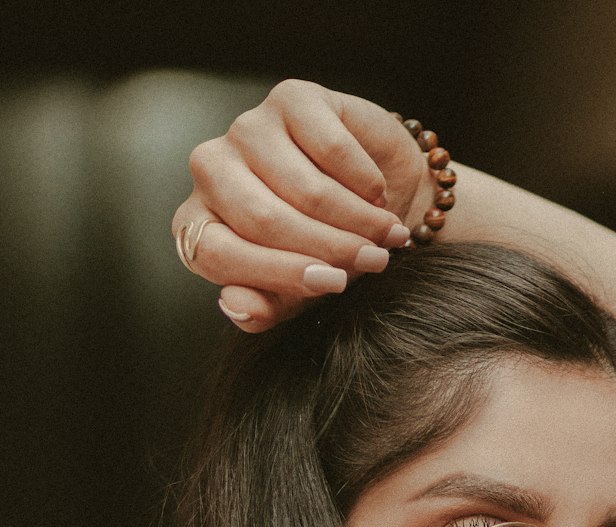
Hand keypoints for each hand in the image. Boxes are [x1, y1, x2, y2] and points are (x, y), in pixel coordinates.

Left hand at [171, 81, 426, 330]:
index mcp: (198, 224)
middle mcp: (211, 170)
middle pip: (264, 220)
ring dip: (358, 220)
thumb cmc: (325, 251)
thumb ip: (260, 308)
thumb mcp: (294, 295)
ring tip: (386, 235)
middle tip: (374, 263)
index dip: (280, 273)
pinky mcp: (290, 99)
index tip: (334, 284)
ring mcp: (248, 129)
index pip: (219, 254)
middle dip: (329, 248)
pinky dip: (365, 181)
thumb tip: (238, 306)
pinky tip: (377, 193)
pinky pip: (333, 150)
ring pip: (305, 189)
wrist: (376, 200)